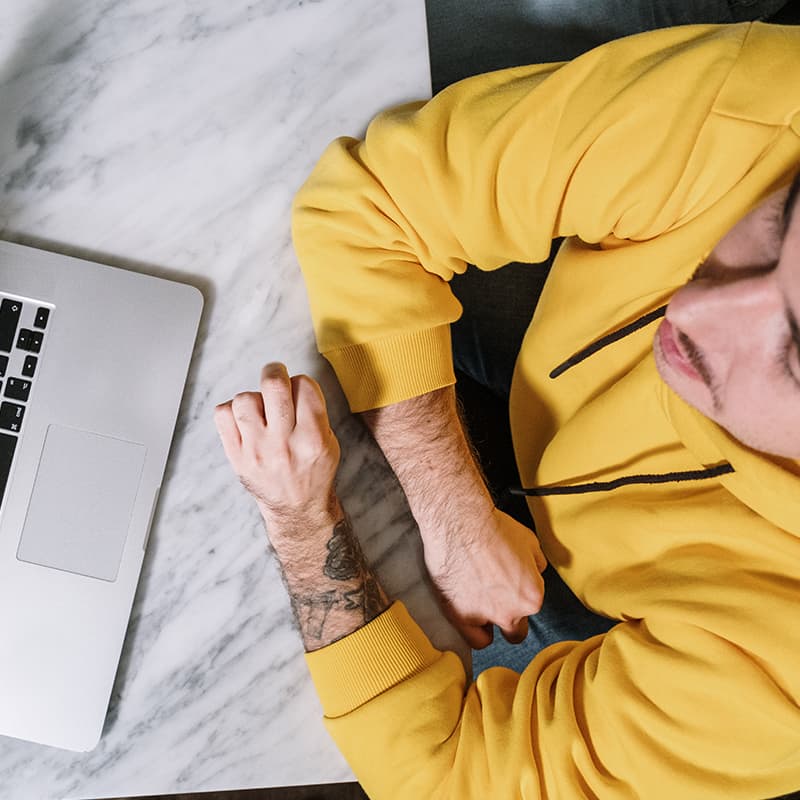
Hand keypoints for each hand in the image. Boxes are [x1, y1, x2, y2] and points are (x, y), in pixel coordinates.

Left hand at [214, 362, 340, 537]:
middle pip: (273, 385)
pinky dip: (232, 411)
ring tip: (262, 409)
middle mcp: (284, 444)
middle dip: (275, 371)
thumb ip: (314, 412)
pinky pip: (223, 415)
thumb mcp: (329, 442)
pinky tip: (245, 420)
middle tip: (276, 375)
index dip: (301, 382)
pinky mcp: (236, 456)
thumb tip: (291, 382)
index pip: (304, 386)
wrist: (296, 507)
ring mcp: (256, 450)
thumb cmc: (312, 471)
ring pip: (244, 398)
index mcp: (313, 438)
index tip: (298, 390)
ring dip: (254, 397)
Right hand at [422, 506, 547, 648]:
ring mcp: (484, 617)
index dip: (520, 595)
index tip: (511, 586)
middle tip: (497, 596)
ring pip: (493, 635)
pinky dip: (473, 630)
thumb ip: (536, 564)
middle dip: (509, 615)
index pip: (531, 606)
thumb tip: (535, 570)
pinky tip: (469, 614)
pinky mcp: (459, 616)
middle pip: (516, 630)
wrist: (460, 523)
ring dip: (489, 622)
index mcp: (532, 596)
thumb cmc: (492, 527)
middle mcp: (511, 612)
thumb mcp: (529, 541)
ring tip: (479, 601)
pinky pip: (473, 638)